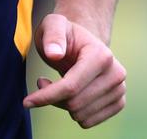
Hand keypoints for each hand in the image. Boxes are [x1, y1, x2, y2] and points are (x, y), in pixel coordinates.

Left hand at [23, 13, 126, 128]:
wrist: (83, 42)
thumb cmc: (65, 33)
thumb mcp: (53, 24)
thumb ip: (52, 35)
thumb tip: (54, 54)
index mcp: (102, 55)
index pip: (71, 86)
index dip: (47, 96)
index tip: (26, 102)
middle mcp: (116, 74)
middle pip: (75, 103)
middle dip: (53, 98)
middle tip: (43, 82)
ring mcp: (120, 90)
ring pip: (81, 115)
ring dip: (62, 104)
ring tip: (57, 84)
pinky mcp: (119, 102)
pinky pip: (88, 121)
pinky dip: (74, 112)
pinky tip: (70, 94)